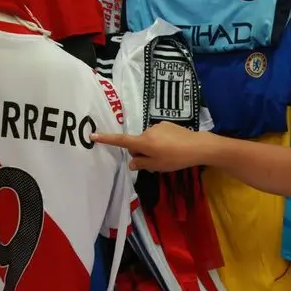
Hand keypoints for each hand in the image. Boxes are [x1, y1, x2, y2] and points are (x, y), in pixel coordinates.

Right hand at [92, 122, 217, 171]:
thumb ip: (142, 163)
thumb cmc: (176, 158)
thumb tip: (131, 162)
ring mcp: (157, 126)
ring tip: (167, 156)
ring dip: (152, 147)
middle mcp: (147, 131)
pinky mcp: (166, 124)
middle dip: (141, 152)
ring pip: (147, 139)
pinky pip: (157, 134)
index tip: (93, 135)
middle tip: (155, 162)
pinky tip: (172, 147)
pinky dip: (160, 141)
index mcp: (143, 142)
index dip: (107, 139)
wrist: (198, 145)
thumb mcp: (157, 166)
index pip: (121, 141)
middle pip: (136, 143)